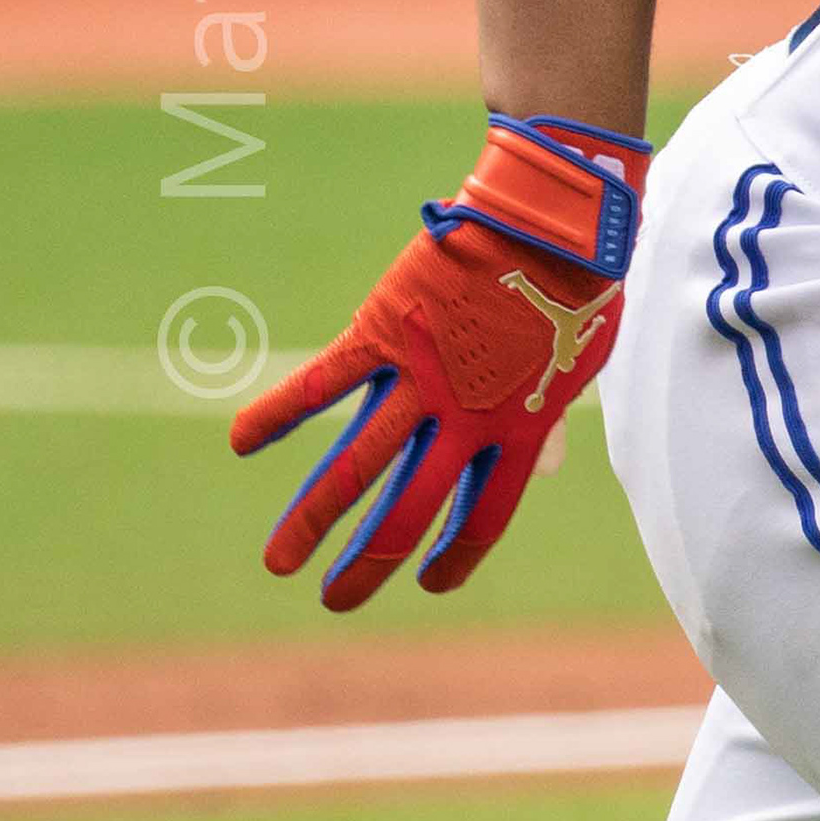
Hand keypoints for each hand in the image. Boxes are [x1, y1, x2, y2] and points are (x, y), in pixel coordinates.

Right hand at [231, 116, 648, 610]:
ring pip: (354, 466)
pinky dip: (278, 411)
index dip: (456, 556)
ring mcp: (420, 378)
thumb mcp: (579, 366)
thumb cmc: (575, 288)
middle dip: (368, 562)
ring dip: (312, 518)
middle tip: (334, 598)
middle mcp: (466, 417)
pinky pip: (322, 384)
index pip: (484, 516)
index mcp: (519, 428)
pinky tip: (241, 441)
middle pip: (409, 510)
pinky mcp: (383, 334)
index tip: (431, 583)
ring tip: (278, 563)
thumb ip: (548, 422)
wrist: (554, 222)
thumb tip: (542, 471)